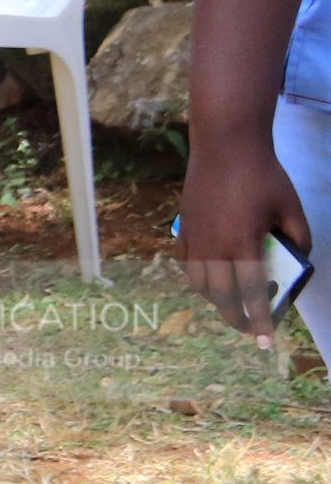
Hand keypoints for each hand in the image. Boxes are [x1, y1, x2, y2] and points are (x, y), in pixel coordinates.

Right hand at [182, 131, 314, 344]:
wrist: (225, 144)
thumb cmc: (263, 174)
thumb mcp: (292, 208)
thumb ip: (299, 239)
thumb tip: (299, 260)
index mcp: (244, 243)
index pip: (252, 292)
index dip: (259, 319)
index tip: (265, 339)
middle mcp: (215, 245)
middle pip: (221, 295)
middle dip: (235, 317)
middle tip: (248, 328)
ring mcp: (196, 235)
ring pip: (199, 282)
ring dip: (215, 299)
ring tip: (229, 304)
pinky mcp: (185, 225)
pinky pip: (186, 261)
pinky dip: (197, 276)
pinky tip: (207, 277)